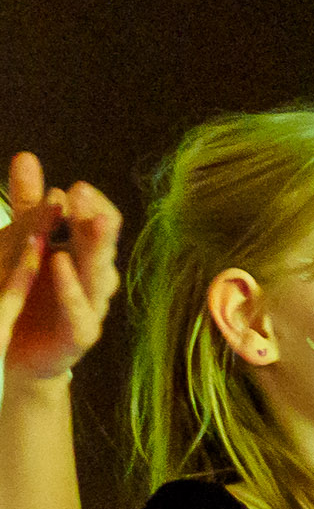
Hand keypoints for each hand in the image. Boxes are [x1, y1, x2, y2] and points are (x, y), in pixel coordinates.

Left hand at [0, 154, 119, 384]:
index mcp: (85, 252)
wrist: (15, 352)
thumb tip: (26, 156)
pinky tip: (61, 266)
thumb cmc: (28, 294)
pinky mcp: (80, 334)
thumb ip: (29, 204)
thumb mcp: (23, 243)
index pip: (99, 221)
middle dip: (94, 218)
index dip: (91, 205)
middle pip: (102, 244)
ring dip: (94, 247)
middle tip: (82, 193)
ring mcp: (91, 306)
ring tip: (87, 222)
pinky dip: (72, 289)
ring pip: (98, 274)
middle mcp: (94, 277)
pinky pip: (81, 311)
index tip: (75, 187)